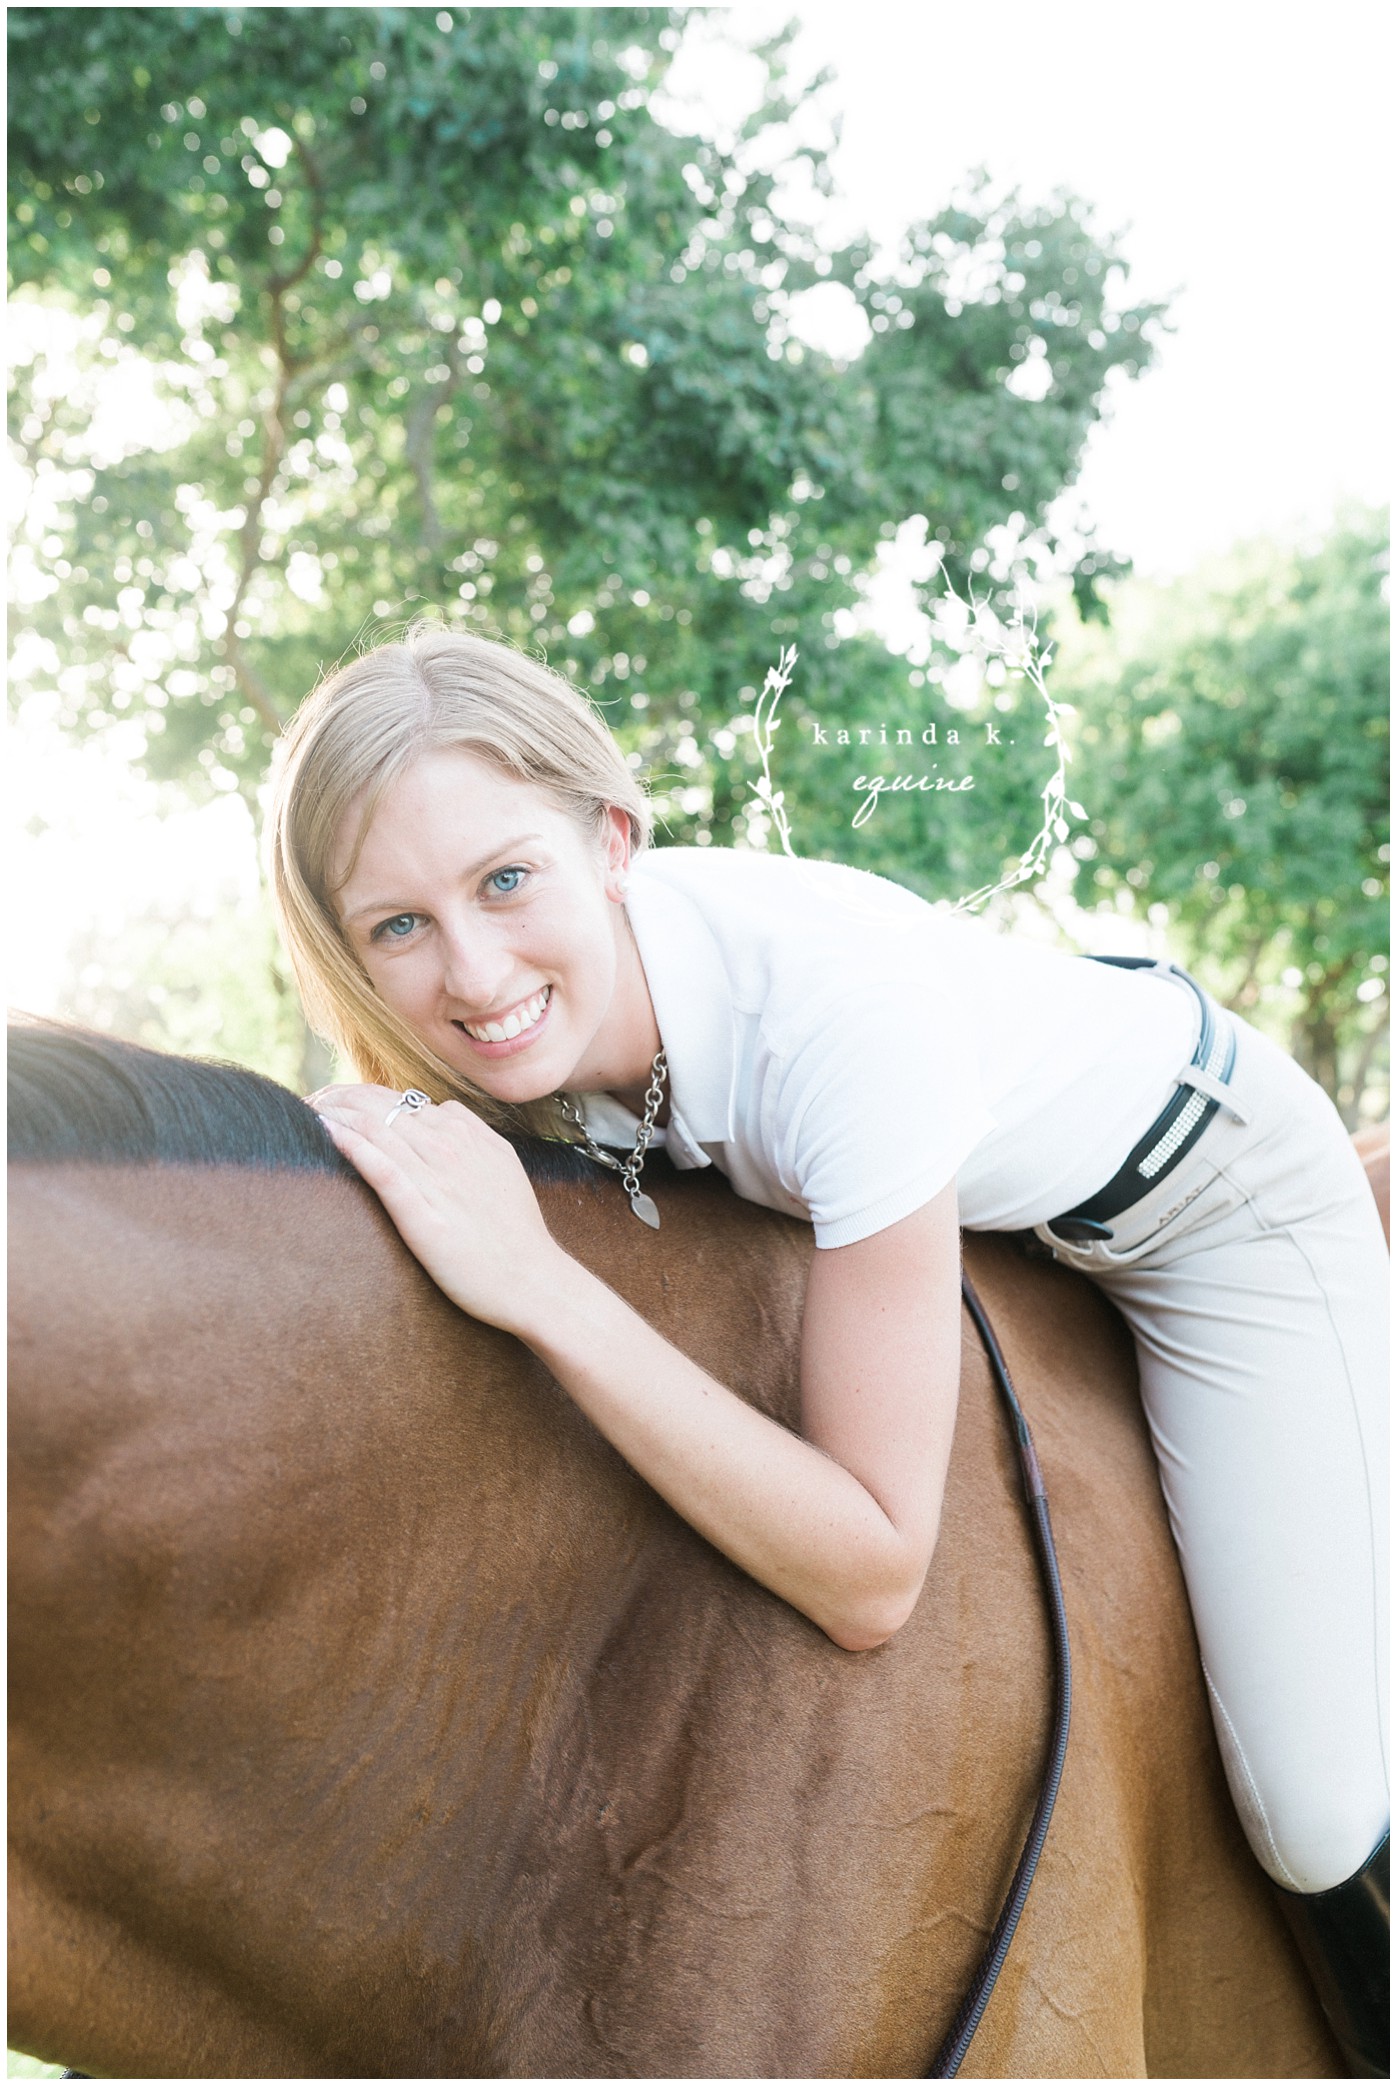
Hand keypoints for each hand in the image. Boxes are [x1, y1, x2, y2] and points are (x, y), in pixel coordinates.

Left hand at [310, 1083, 566, 1336]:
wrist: (533, 1280)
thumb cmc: (515, 1231)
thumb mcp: (501, 1163)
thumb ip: (472, 1132)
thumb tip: (441, 1110)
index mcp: (465, 1133)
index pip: (400, 1098)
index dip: (359, 1094)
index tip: (332, 1100)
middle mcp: (449, 1147)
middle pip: (380, 1106)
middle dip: (337, 1097)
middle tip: (305, 1102)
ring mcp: (437, 1180)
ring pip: (376, 1129)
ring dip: (335, 1113)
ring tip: (302, 1110)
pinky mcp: (423, 1216)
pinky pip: (383, 1170)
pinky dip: (352, 1146)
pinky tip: (327, 1133)